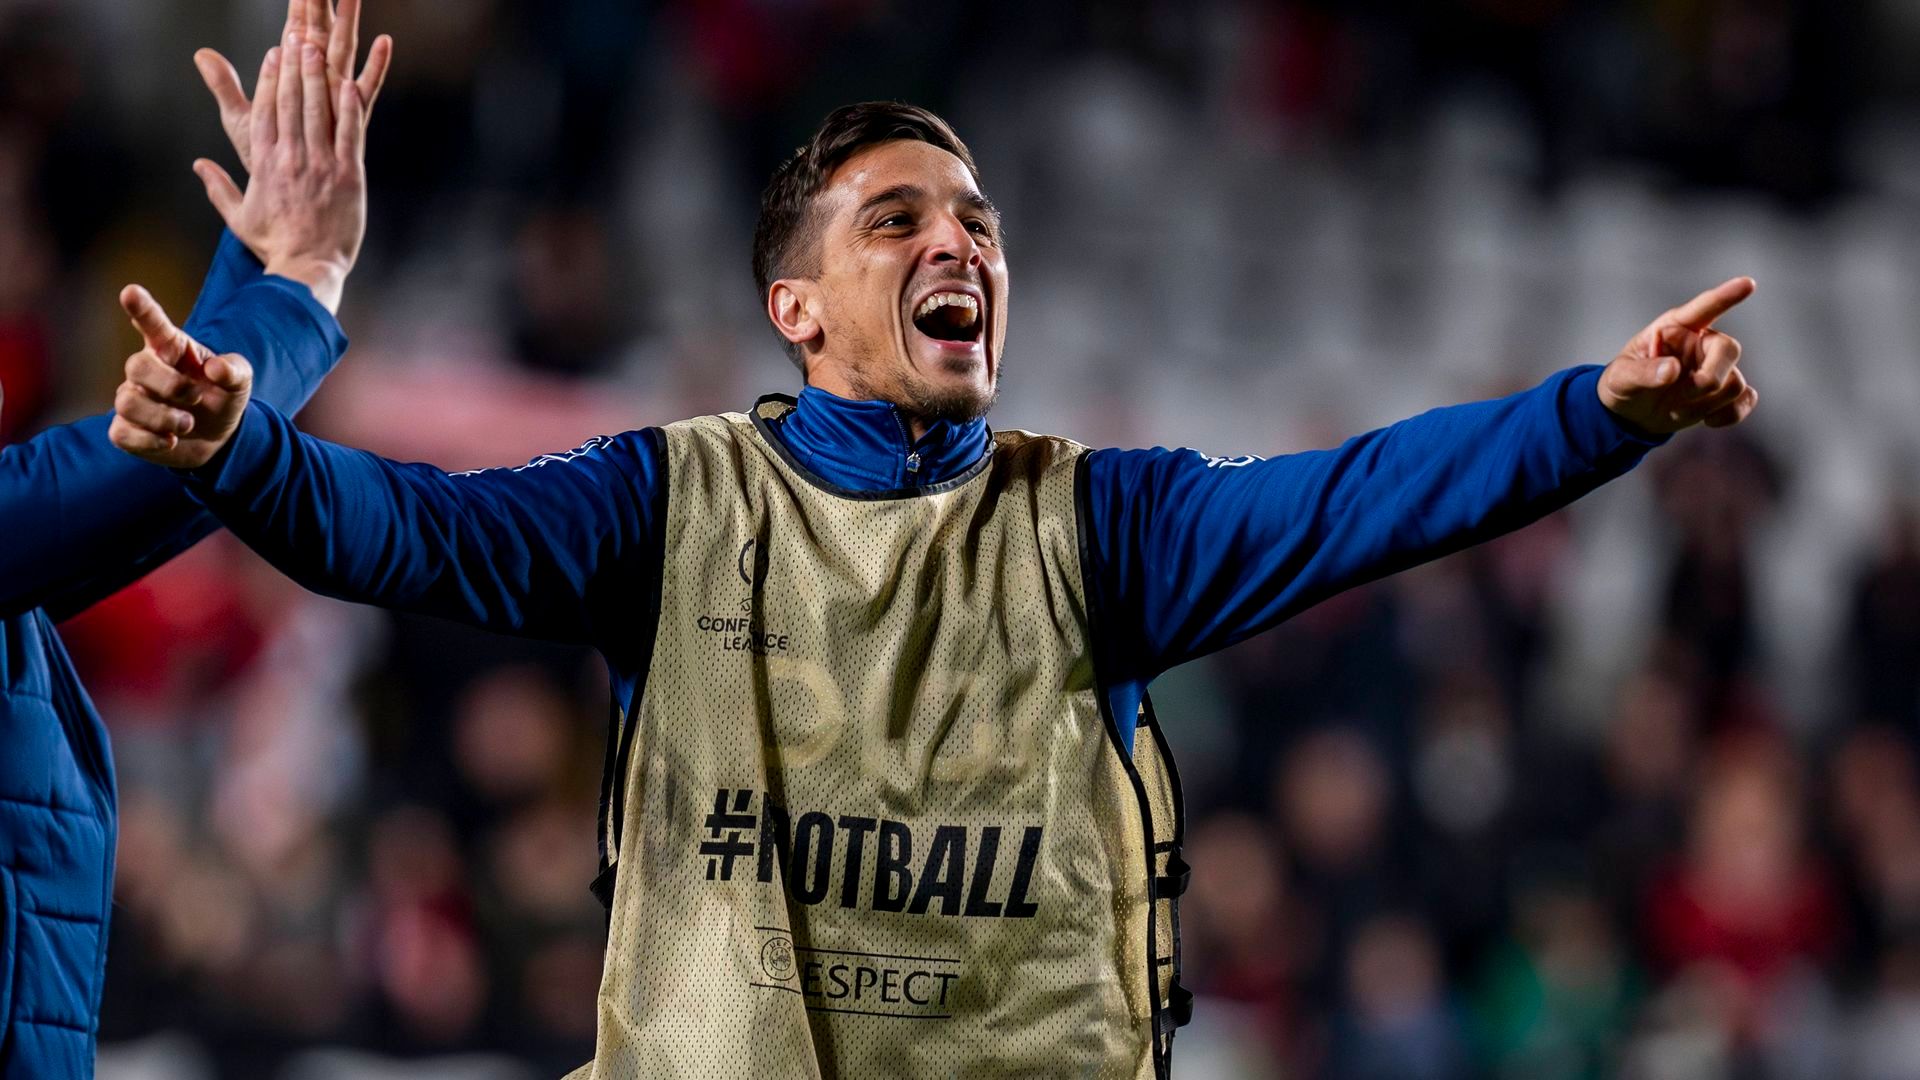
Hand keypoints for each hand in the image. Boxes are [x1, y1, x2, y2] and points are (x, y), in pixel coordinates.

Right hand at [109, 285, 253, 468]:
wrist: (219, 438)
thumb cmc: (223, 398)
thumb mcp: (240, 381)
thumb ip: (234, 370)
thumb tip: (214, 368)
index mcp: (171, 348)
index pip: (151, 323)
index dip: (141, 308)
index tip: (131, 292)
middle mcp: (146, 369)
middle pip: (136, 366)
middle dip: (170, 385)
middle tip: (196, 399)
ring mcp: (132, 398)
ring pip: (127, 401)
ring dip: (164, 417)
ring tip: (187, 424)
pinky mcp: (126, 429)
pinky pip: (121, 433)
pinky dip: (149, 440)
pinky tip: (170, 440)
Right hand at [191, 1, 392, 312]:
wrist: (306, 270)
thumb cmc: (274, 246)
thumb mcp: (239, 217)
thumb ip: (218, 187)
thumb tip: (198, 165)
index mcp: (263, 165)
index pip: (263, 113)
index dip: (268, 81)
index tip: (272, 56)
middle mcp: (290, 159)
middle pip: (288, 103)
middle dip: (291, 67)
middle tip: (295, 36)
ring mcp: (320, 166)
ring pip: (317, 112)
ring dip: (316, 78)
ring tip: (317, 48)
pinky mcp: (348, 177)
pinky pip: (348, 135)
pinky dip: (349, 109)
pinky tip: (349, 84)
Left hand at [1598, 277, 1759, 435]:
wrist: (1630, 414)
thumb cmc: (1624, 384)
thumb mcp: (1621, 377)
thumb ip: (1643, 372)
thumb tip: (1673, 371)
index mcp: (1675, 328)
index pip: (1704, 307)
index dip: (1726, 296)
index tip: (1748, 284)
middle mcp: (1701, 344)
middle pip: (1729, 349)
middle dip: (1709, 378)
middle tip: (1684, 393)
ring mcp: (1715, 368)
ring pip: (1735, 382)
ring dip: (1706, 403)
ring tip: (1675, 410)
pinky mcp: (1724, 392)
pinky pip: (1746, 399)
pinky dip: (1731, 414)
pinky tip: (1709, 421)